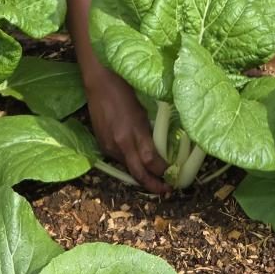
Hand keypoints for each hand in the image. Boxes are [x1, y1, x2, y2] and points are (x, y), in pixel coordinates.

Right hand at [83, 62, 168, 193]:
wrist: (100, 83)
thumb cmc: (126, 91)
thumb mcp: (143, 112)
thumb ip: (149, 133)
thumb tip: (160, 149)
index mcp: (134, 133)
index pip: (152, 161)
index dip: (164, 172)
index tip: (174, 175)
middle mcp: (121, 144)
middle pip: (139, 174)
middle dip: (154, 186)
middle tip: (167, 190)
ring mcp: (109, 146)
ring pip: (128, 168)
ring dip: (142, 175)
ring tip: (155, 178)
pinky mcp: (102, 145)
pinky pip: (119, 160)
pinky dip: (130, 164)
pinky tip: (138, 162)